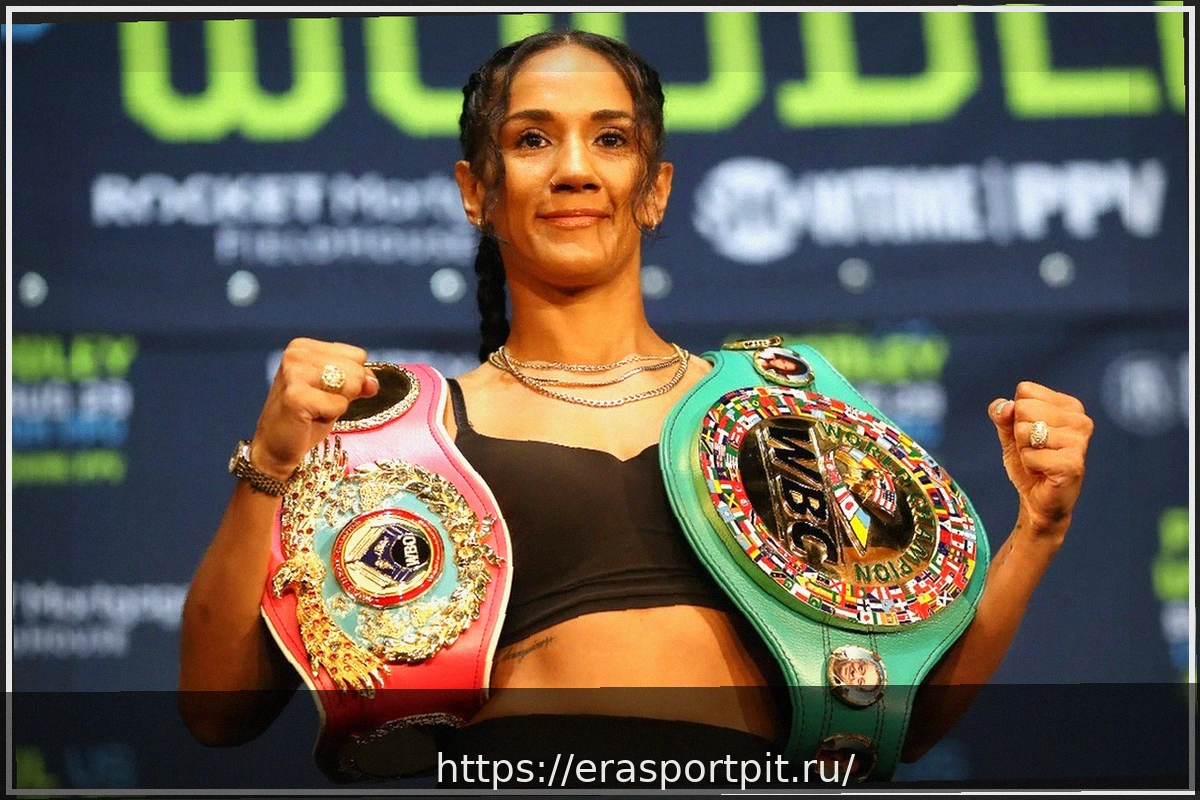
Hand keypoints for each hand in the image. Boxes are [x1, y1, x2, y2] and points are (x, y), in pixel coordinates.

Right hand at [250, 338, 378, 480]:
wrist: (275, 446)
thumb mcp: (337, 392)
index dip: (354, 378)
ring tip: (316, 410)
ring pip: (350, 385)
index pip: (358, 355)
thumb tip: (373, 383)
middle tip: (321, 404)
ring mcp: (294, 373)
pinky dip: (331, 416)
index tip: (330, 391)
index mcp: (304, 346)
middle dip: (347, 392)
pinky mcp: (296, 396)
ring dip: (338, 405)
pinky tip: (310, 418)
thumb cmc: (307, 417)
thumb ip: (358, 380)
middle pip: (356, 369)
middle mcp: (296, 354)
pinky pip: (338, 404)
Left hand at [990, 381, 1093, 541]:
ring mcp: (1079, 442)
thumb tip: (1007, 406)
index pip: (1025, 391)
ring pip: (1025, 431)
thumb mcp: (1010, 433)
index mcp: (1068, 406)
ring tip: (1040, 462)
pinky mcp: (1072, 464)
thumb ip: (1002, 414)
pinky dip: (1029, 465)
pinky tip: (1043, 473)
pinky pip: (1030, 455)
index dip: (1017, 415)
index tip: (1031, 435)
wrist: (1038, 501)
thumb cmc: (1029, 462)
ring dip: (1024, 451)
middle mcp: (1080, 420)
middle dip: (1019, 434)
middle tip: (1034, 451)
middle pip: (1023, 408)